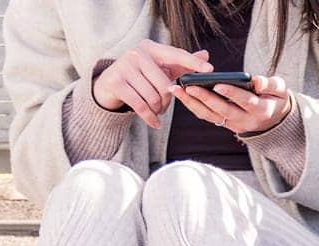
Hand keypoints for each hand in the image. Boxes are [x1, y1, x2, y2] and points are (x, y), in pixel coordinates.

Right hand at [92, 41, 212, 128]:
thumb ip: (182, 64)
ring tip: (156, 110)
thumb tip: (205, 55)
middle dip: (168, 101)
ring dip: (158, 109)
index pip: (176, 55)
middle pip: (165, 86)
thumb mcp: (160, 68)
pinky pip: (141, 106)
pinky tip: (155, 123)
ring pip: (153, 98)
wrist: (109, 84)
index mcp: (151, 48)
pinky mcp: (115, 82)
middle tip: (164, 106)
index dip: (193, 63)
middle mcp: (136, 53)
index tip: (210, 70)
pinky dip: (150, 117)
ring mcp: (124, 66)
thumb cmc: (141, 76)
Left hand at [177, 76, 293, 135]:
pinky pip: (206, 116)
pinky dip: (192, 105)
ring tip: (176, 89)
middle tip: (189, 86)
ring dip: (192, 103)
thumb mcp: (281, 90)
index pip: (246, 102)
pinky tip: (180, 94)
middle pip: (223, 110)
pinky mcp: (224, 123)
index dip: (233, 94)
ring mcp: (233, 124)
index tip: (218, 84)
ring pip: (211, 115)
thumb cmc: (276, 99)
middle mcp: (246, 121)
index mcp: (262, 111)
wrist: (274, 120)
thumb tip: (256, 82)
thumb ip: (271, 85)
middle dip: (205, 98)